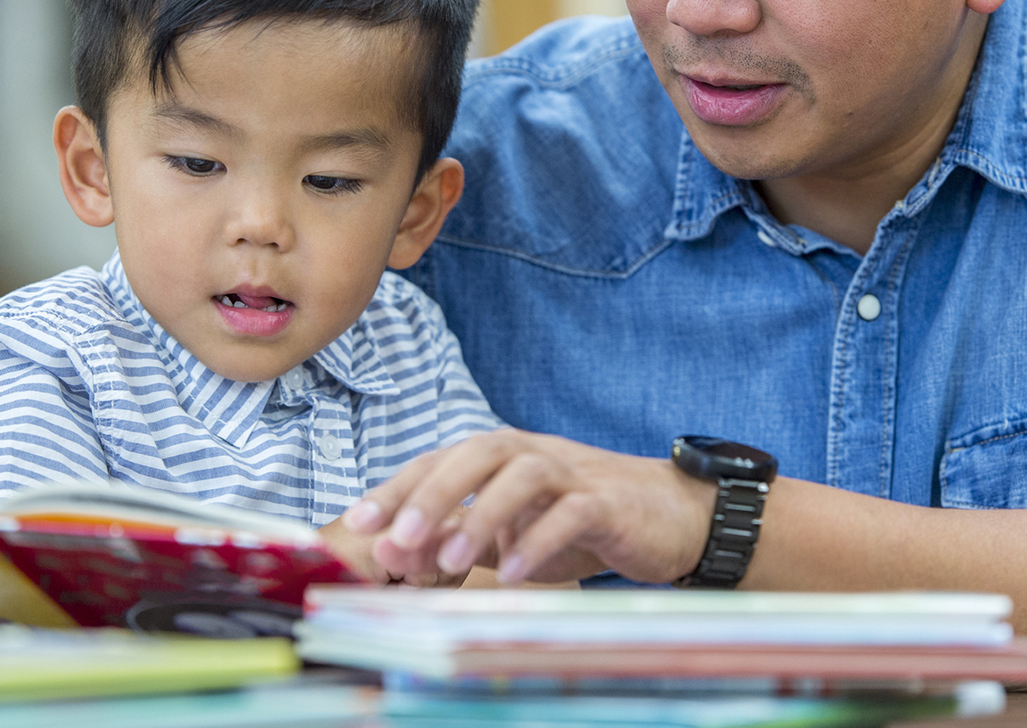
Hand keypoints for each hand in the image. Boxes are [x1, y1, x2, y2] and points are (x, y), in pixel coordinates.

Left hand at [343, 428, 715, 584]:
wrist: (669, 516)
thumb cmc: (580, 522)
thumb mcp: (512, 533)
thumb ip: (458, 539)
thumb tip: (394, 557)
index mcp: (502, 456)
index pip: (440, 460)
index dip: (397, 488)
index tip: (357, 522)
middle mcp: (532, 453)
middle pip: (475, 454)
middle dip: (431, 494)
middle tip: (398, 538)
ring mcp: (571, 472)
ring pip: (520, 475)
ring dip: (480, 515)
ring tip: (451, 561)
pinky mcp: (607, 501)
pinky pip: (570, 512)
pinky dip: (539, 540)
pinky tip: (515, 573)